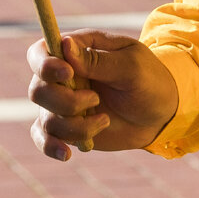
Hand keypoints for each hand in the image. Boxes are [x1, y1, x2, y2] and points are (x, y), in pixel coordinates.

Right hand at [27, 30, 178, 161]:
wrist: (161, 113)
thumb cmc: (149, 80)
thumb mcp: (131, 66)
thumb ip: (98, 59)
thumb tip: (65, 44)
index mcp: (77, 51)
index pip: (40, 52)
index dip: (45, 64)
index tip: (68, 74)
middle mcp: (63, 77)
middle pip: (38, 89)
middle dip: (65, 101)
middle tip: (95, 99)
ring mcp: (63, 104)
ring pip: (45, 118)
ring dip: (73, 126)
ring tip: (104, 121)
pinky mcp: (67, 128)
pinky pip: (43, 137)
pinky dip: (51, 146)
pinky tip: (68, 153)